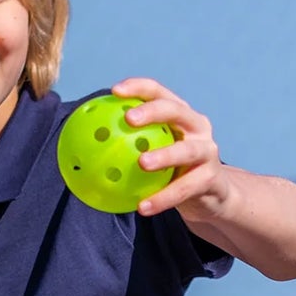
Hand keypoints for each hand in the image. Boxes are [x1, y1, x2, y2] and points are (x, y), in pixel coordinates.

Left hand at [110, 78, 232, 221]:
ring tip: (141, 163)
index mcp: (181, 116)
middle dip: (153, 111)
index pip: (161, 93)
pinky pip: (185, 189)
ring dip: (163, 155)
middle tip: (129, 120)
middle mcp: (198, 128)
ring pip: (186, 151)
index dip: (140, 88)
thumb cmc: (174, 171)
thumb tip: (83, 148)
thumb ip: (129, 146)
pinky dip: (163, 198)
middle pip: (177, 111)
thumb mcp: (156, 154)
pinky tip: (143, 207)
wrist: (211, 197)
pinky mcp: (212, 179)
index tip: (115, 91)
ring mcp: (208, 152)